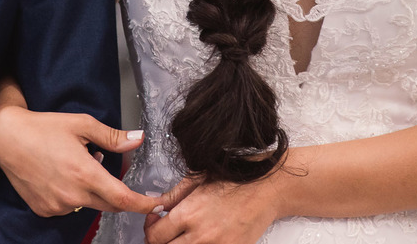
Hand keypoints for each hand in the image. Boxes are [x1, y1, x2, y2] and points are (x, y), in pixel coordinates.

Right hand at [0, 105, 161, 216]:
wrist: (6, 138)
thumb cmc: (44, 127)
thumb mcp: (81, 124)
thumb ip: (113, 136)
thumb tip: (138, 139)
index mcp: (85, 173)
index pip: (124, 199)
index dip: (143, 204)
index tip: (156, 203)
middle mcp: (72, 195)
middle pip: (109, 205)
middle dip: (118, 194)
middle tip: (108, 170)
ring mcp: (57, 205)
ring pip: (88, 205)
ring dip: (91, 191)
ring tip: (77, 164)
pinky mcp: (45, 210)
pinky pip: (68, 207)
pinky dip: (72, 195)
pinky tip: (61, 175)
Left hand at [143, 174, 279, 243]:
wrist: (266, 189)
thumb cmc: (236, 179)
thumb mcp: (198, 179)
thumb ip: (173, 196)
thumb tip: (156, 206)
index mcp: (189, 213)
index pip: (154, 235)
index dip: (150, 228)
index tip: (154, 222)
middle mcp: (201, 235)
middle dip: (161, 241)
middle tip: (165, 232)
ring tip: (183, 236)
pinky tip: (201, 239)